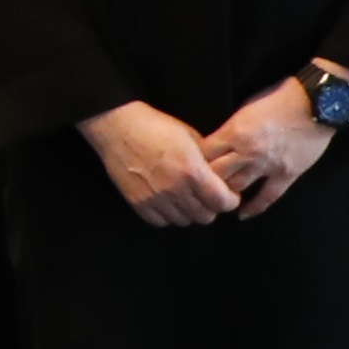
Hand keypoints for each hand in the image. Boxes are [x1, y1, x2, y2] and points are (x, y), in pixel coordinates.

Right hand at [85, 100, 237, 230]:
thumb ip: (207, 162)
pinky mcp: (138, 203)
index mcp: (192, 171)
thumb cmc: (156, 126)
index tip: (229, 195)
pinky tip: (168, 201)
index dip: (230, 200)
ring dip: (189, 212)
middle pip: (205, 216)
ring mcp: (155, 199)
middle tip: (207, 196)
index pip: (222, 202)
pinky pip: (161, 222)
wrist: (118, 126)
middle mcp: (175, 189)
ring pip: (184, 221)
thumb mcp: (191, 137)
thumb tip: (221, 179)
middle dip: (211, 207)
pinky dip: (168, 215)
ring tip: (186, 198)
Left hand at [196, 76, 338, 210]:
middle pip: (216, 174)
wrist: (316, 102)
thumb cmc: (279, 98)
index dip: (193, 161)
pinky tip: (242, 215)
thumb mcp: (246, 107)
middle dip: (204, 181)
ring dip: (225, 194)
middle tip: (197, 188)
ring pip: (238, 187)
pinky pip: (267, 196)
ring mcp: (267, 165)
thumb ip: (231, 127)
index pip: (204, 154)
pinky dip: (254, 208)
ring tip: (216, 199)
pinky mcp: (287, 174)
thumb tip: (216, 142)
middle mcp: (247, 152)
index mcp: (234, 132)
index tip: (188, 167)